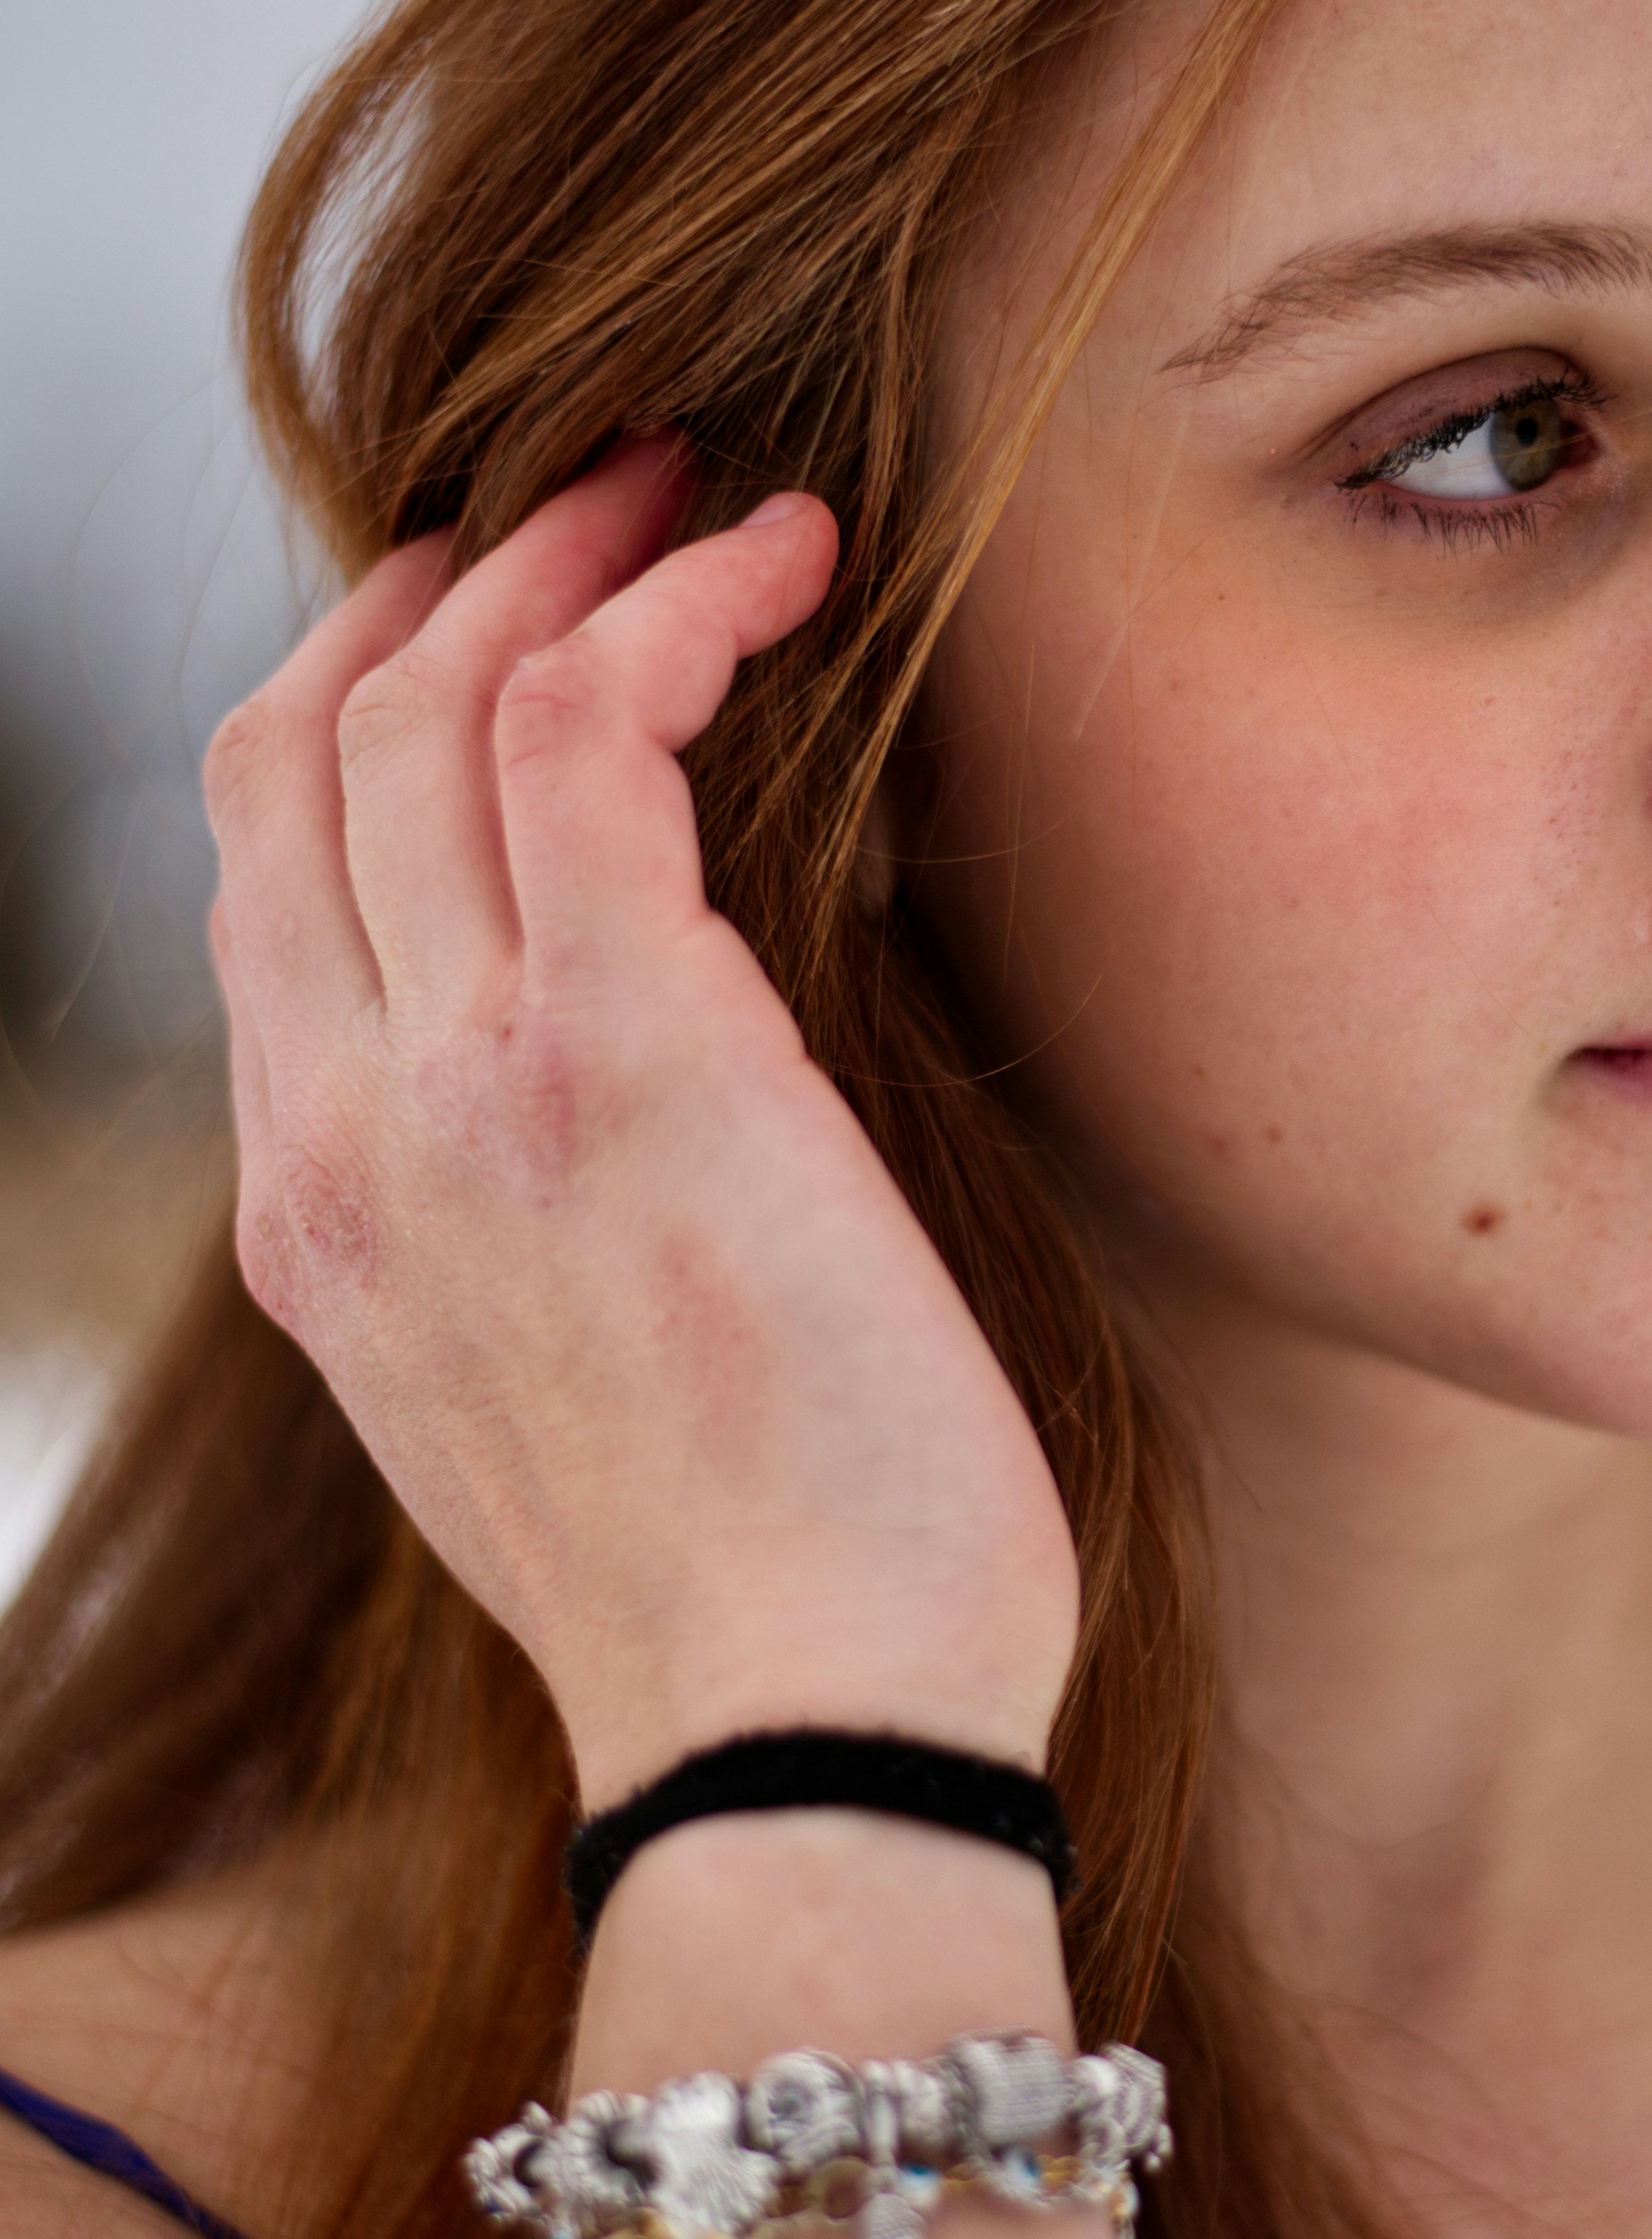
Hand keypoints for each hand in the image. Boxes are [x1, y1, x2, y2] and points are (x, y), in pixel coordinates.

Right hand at [206, 446, 1082, 1802]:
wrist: (800, 1750)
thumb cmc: (758, 1597)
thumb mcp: (559, 1401)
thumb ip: (526, 1233)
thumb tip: (629, 1100)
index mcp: (319, 1215)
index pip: (263, 879)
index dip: (354, 703)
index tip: (488, 623)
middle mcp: (345, 1131)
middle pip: (299, 752)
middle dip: (440, 580)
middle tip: (595, 495)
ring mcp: (460, 1085)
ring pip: (425, 703)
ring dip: (564, 553)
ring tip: (703, 488)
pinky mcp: (625, 1048)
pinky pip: (590, 729)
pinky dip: (676, 608)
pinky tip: (787, 565)